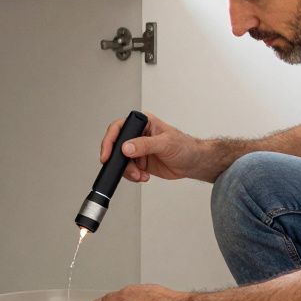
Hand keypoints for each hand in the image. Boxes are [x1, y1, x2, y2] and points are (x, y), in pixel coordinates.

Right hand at [98, 112, 212, 182]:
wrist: (193, 163)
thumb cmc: (185, 147)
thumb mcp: (165, 143)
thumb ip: (144, 145)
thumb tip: (127, 147)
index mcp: (143, 123)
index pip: (119, 128)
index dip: (110, 141)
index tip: (107, 154)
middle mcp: (138, 135)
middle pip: (116, 146)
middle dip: (119, 161)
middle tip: (124, 169)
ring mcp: (138, 150)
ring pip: (121, 161)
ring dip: (128, 171)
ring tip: (140, 175)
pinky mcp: (140, 162)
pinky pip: (128, 170)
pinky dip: (133, 176)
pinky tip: (143, 176)